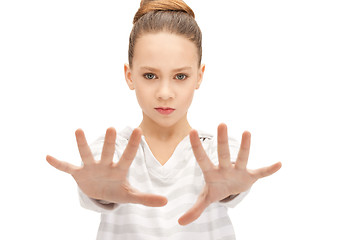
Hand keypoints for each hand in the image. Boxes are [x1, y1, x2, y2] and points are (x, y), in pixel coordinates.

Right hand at [46, 127, 167, 206]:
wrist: (101, 193)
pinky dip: (59, 164)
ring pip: (87, 155)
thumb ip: (146, 198)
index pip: (128, 156)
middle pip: (108, 153)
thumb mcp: (131, 196)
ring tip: (79, 130)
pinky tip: (48, 157)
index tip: (139, 130)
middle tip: (112, 128)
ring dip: (82, 144)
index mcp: (119, 170)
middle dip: (110, 143)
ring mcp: (91, 168)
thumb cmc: (117, 190)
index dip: (133, 145)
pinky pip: (67, 168)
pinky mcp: (79, 173)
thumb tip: (166, 202)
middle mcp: (105, 165)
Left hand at [178, 123, 281, 224]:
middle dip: (222, 140)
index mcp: (211, 172)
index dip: (197, 146)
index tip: (192, 131)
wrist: (231, 188)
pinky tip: (278, 164)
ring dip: (245, 147)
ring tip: (247, 132)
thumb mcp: (206, 199)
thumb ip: (195, 209)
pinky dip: (269, 170)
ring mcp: (238, 170)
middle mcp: (225, 168)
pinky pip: (261, 172)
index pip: (202, 158)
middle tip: (221, 124)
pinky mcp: (250, 175)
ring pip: (242, 158)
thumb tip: (180, 222)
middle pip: (223, 154)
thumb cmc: (216, 188)